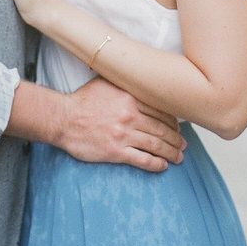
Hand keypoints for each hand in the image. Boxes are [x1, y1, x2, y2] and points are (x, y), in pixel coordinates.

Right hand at [59, 77, 184, 171]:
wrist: (63, 119)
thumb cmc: (82, 100)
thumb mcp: (105, 82)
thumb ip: (124, 82)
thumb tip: (139, 79)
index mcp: (130, 98)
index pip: (161, 110)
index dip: (173, 121)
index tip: (177, 127)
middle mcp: (130, 116)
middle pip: (162, 129)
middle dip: (176, 139)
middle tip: (183, 145)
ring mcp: (124, 135)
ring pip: (156, 145)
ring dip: (171, 153)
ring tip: (178, 157)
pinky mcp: (116, 152)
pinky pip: (142, 159)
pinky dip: (156, 164)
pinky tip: (163, 166)